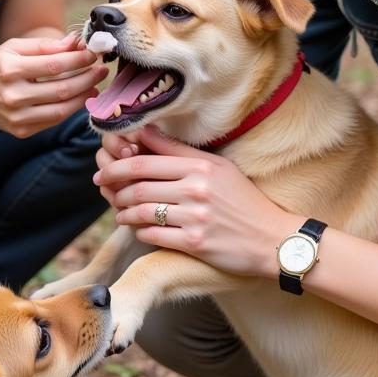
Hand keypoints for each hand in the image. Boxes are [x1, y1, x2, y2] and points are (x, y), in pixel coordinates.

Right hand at [0, 34, 107, 138]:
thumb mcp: (14, 47)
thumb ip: (45, 45)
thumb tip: (75, 42)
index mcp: (10, 70)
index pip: (55, 65)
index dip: (79, 59)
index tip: (94, 53)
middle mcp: (12, 95)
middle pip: (62, 89)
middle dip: (88, 78)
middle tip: (101, 70)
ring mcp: (17, 117)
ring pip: (61, 110)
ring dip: (84, 97)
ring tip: (95, 85)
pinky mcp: (21, 131)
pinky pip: (53, 121)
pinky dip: (71, 109)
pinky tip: (81, 98)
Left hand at [92, 126, 298, 276]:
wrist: (273, 238)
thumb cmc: (243, 200)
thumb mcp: (218, 167)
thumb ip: (181, 153)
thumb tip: (145, 134)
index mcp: (200, 165)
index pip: (146, 159)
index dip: (118, 163)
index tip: (105, 168)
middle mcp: (196, 188)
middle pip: (139, 184)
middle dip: (115, 186)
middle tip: (104, 187)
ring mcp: (195, 216)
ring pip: (142, 210)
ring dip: (124, 211)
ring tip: (120, 211)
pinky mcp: (195, 242)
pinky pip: (154, 234)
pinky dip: (140, 230)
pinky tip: (138, 228)